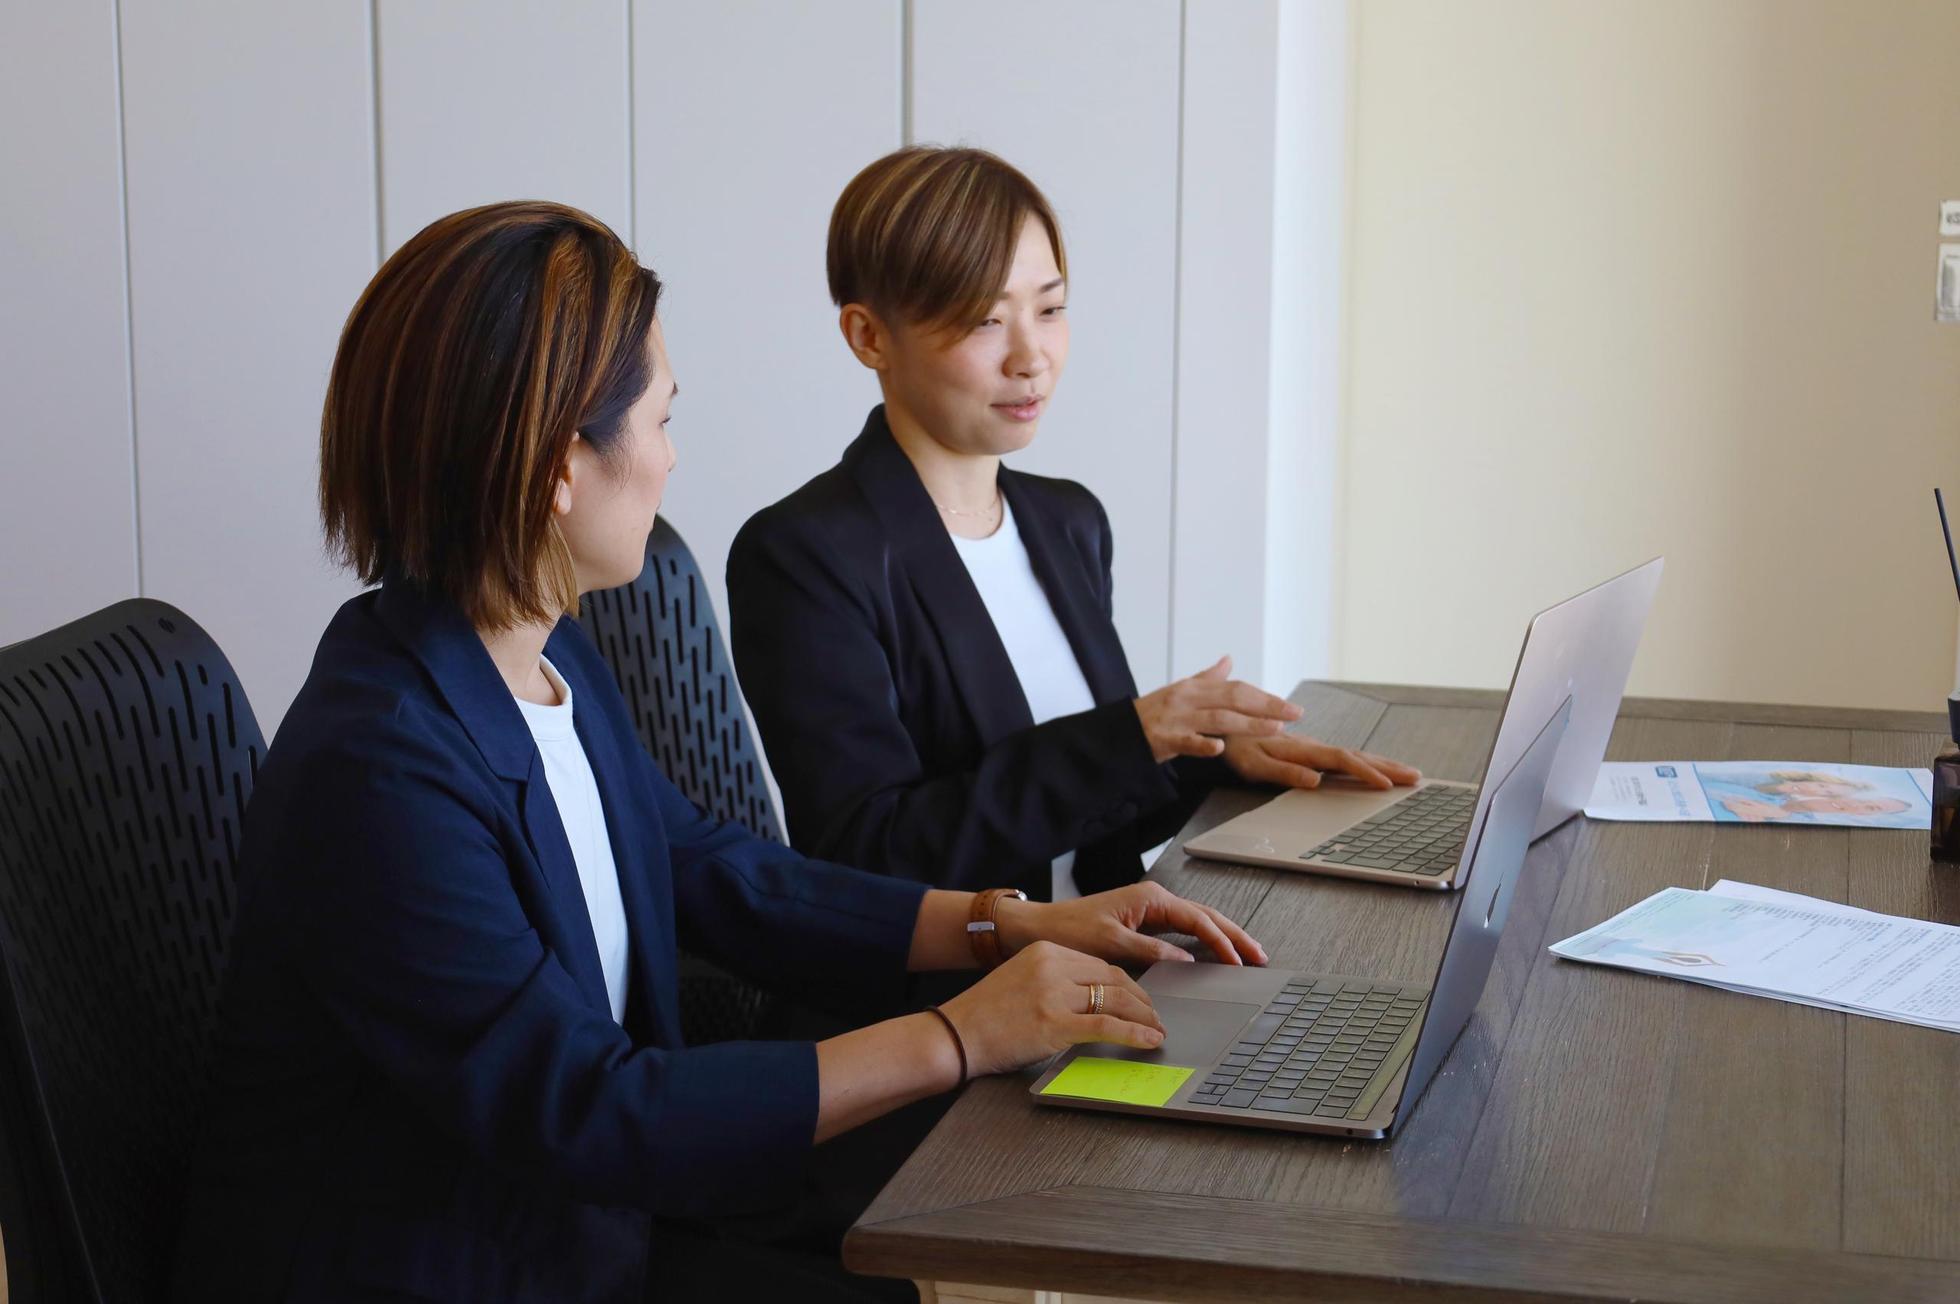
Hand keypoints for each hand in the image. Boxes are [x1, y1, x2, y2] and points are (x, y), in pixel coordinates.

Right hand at [938, 941, 1164, 1076]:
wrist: (955, 1034)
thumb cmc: (984, 1015)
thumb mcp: (1022, 981)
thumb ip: (1055, 981)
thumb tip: (1094, 999)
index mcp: (1045, 951)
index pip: (1099, 964)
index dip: (1127, 984)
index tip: (1139, 999)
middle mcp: (1052, 965)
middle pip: (1114, 978)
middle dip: (1141, 1000)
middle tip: (1154, 1017)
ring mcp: (1054, 994)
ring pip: (1116, 1000)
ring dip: (1143, 1017)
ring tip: (1155, 1031)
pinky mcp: (1055, 1023)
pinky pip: (1107, 1026)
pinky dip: (1134, 1034)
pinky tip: (1148, 1040)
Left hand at [997, 879, 1266, 967]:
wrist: (1040, 928)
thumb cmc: (1070, 931)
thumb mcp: (1112, 944)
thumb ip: (1152, 952)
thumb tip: (1187, 961)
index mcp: (1150, 899)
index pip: (1198, 919)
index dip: (1222, 941)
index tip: (1240, 960)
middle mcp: (1153, 901)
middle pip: (1206, 916)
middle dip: (1234, 936)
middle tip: (1260, 956)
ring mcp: (1149, 911)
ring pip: (1197, 922)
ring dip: (1222, 938)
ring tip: (1247, 955)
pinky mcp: (1142, 923)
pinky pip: (1182, 931)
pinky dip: (1203, 942)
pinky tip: (1215, 955)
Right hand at [1133, 656, 1301, 763]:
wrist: (1118, 731)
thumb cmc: (1152, 713)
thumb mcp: (1180, 691)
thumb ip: (1207, 678)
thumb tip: (1228, 660)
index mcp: (1194, 688)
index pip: (1236, 688)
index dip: (1265, 697)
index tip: (1290, 706)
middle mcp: (1187, 699)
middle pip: (1233, 698)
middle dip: (1267, 706)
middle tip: (1294, 714)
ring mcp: (1176, 719)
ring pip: (1217, 718)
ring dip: (1247, 723)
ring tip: (1274, 728)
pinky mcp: (1162, 739)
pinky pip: (1185, 741)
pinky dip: (1203, 744)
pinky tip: (1219, 748)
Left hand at [1220, 734, 1421, 790]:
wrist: (1225, 722)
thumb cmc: (1236, 748)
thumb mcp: (1254, 765)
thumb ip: (1285, 772)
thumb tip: (1316, 780)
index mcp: (1303, 750)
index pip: (1341, 761)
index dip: (1366, 773)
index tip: (1388, 785)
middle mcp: (1312, 746)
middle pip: (1356, 756)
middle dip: (1387, 767)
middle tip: (1416, 777)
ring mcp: (1313, 747)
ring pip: (1353, 755)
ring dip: (1381, 763)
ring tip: (1406, 772)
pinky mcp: (1309, 750)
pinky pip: (1343, 757)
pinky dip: (1365, 763)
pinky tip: (1375, 768)